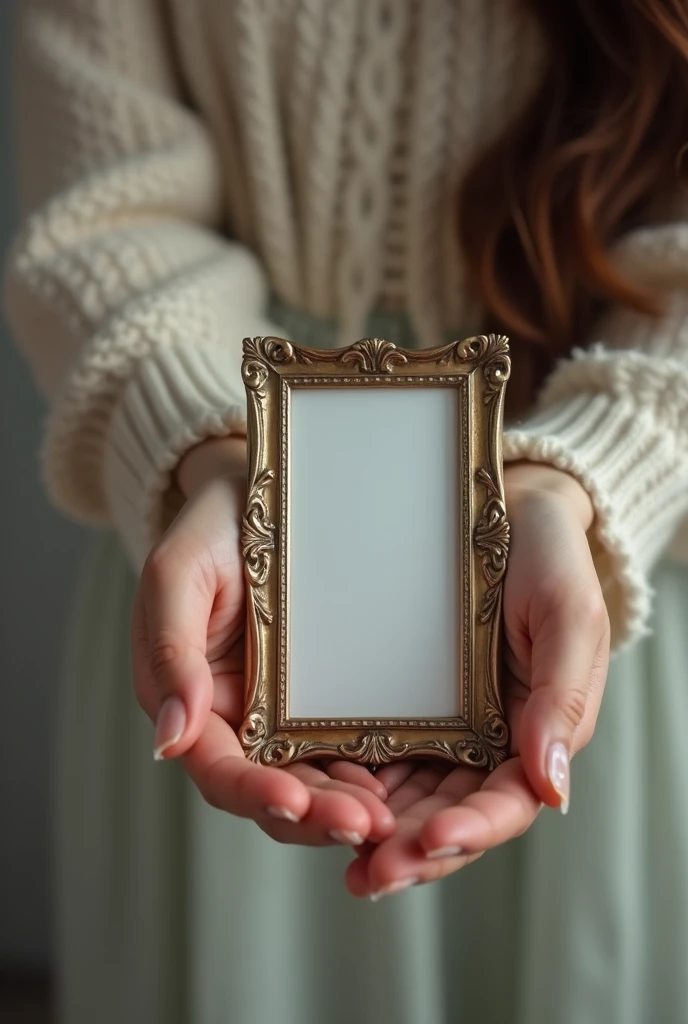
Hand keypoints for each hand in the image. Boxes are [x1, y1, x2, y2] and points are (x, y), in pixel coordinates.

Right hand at [132, 437, 394, 847]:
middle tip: (365, 825)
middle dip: (317, 816)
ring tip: (392, 819)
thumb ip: (170, 651)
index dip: (252, 793)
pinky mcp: (342, 699)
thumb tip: (169, 739)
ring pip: (322, 781)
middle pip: (278, 791)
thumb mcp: (179, 573)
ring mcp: (297, 715)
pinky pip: (360, 745)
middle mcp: (248, 724)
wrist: (270, 489)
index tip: (293, 802)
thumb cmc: (214, 528)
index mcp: (201, 705)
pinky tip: (410, 780)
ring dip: (352, 806)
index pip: (220, 770)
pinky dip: (381, 770)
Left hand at [344, 463, 609, 897]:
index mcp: (529, 734)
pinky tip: (312, 792)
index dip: (472, 830)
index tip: (432, 839)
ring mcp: (432, 725)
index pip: (504, 803)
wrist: (499, 505)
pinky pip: (366, 749)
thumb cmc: (546, 558)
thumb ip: (563, 699)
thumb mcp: (568, 617)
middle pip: (444, 815)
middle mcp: (479, 742)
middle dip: (410, 851)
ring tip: (332, 846)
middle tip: (370, 872)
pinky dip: (343, 777)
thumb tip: (551, 791)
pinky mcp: (389, 701)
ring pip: (401, 795)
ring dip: (371, 830)